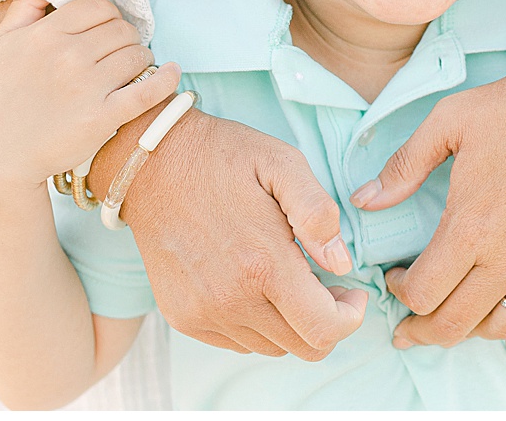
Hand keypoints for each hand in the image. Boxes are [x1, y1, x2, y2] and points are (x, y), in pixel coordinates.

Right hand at [0, 0, 180, 196]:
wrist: (1, 155)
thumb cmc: (3, 95)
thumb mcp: (3, 43)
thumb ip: (25, 5)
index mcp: (44, 35)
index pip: (98, 6)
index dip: (108, 15)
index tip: (106, 30)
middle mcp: (67, 56)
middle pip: (122, 29)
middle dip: (126, 38)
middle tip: (119, 52)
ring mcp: (86, 87)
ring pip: (137, 55)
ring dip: (141, 59)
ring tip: (131, 68)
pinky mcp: (103, 117)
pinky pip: (148, 90)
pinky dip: (166, 79)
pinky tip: (171, 72)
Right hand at [107, 109, 368, 359]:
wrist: (152, 165)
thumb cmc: (225, 158)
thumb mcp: (283, 164)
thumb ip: (318, 213)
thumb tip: (341, 264)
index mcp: (263, 264)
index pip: (324, 330)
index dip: (350, 317)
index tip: (353, 291)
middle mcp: (231, 299)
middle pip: (302, 346)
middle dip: (325, 319)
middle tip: (325, 283)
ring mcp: (203, 313)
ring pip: (271, 347)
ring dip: (290, 322)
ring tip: (287, 278)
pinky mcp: (183, 318)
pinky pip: (238, 343)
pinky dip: (257, 323)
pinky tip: (255, 284)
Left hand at [353, 19, 505, 353]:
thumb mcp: (450, 120)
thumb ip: (404, 165)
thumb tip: (364, 200)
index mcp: (470, 226)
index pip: (422, 293)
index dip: (400, 294)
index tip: (397, 277)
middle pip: (454, 323)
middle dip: (422, 331)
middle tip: (408, 328)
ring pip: (501, 328)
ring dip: (470, 332)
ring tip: (455, 320)